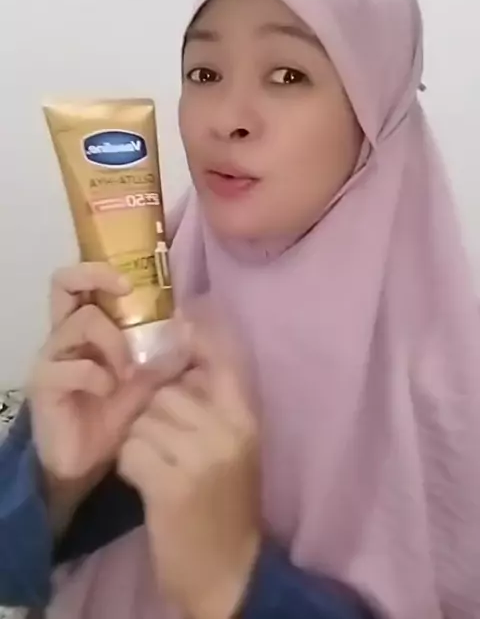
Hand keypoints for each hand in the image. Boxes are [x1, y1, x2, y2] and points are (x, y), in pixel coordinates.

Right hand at [27, 263, 162, 528]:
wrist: (87, 460)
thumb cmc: (116, 411)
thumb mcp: (148, 376)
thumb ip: (165, 350)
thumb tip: (190, 322)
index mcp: (87, 324)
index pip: (82, 280)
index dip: (103, 269)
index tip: (132, 281)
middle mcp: (64, 332)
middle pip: (63, 282)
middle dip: (96, 276)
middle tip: (125, 290)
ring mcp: (51, 356)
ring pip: (82, 322)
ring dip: (115, 341)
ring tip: (129, 370)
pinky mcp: (44, 384)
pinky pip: (72, 367)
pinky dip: (98, 375)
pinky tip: (110, 391)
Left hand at [118, 325, 260, 618]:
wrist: (229, 571)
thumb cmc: (228, 503)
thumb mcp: (235, 446)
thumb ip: (215, 402)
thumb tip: (187, 348)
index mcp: (245, 418)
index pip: (223, 359)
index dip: (199, 334)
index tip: (183, 314)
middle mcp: (227, 430)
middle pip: (167, 391)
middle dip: (153, 411)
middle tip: (162, 440)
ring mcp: (200, 458)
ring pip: (144, 419)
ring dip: (139, 440)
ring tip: (155, 463)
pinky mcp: (171, 486)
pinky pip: (131, 451)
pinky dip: (130, 466)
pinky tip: (146, 483)